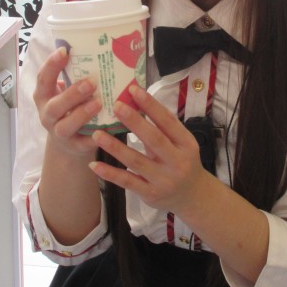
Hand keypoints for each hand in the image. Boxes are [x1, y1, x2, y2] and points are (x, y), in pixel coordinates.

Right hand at [34, 47, 102, 157]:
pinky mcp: (74, 147)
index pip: (43, 79)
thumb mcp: (65, 92)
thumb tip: (98, 50)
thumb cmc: (69, 108)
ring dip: (82, 114)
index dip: (51, 65)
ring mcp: (59, 133)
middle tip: (91, 82)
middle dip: (72, 94)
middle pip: (54, 106)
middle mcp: (48, 115)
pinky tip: (107, 131)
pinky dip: (94, 138)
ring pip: (66, 126)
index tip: (64, 51)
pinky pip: (83, 144)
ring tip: (99, 103)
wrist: (67, 144)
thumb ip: (73, 76)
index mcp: (44, 97)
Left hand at [89, 85, 210, 214]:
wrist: (191, 196)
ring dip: (115, 147)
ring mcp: (163, 180)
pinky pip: (127, 182)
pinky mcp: (150, 194)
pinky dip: (110, 173)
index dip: (151, 105)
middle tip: (116, 106)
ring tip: (97, 134)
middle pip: (154, 139)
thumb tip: (136, 100)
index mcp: (186, 143)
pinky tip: (94, 164)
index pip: (168, 121)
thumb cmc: (182, 161)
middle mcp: (177, 161)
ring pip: (136, 161)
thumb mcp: (181, 143)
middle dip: (134, 121)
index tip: (134, 90)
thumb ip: (162, 127)